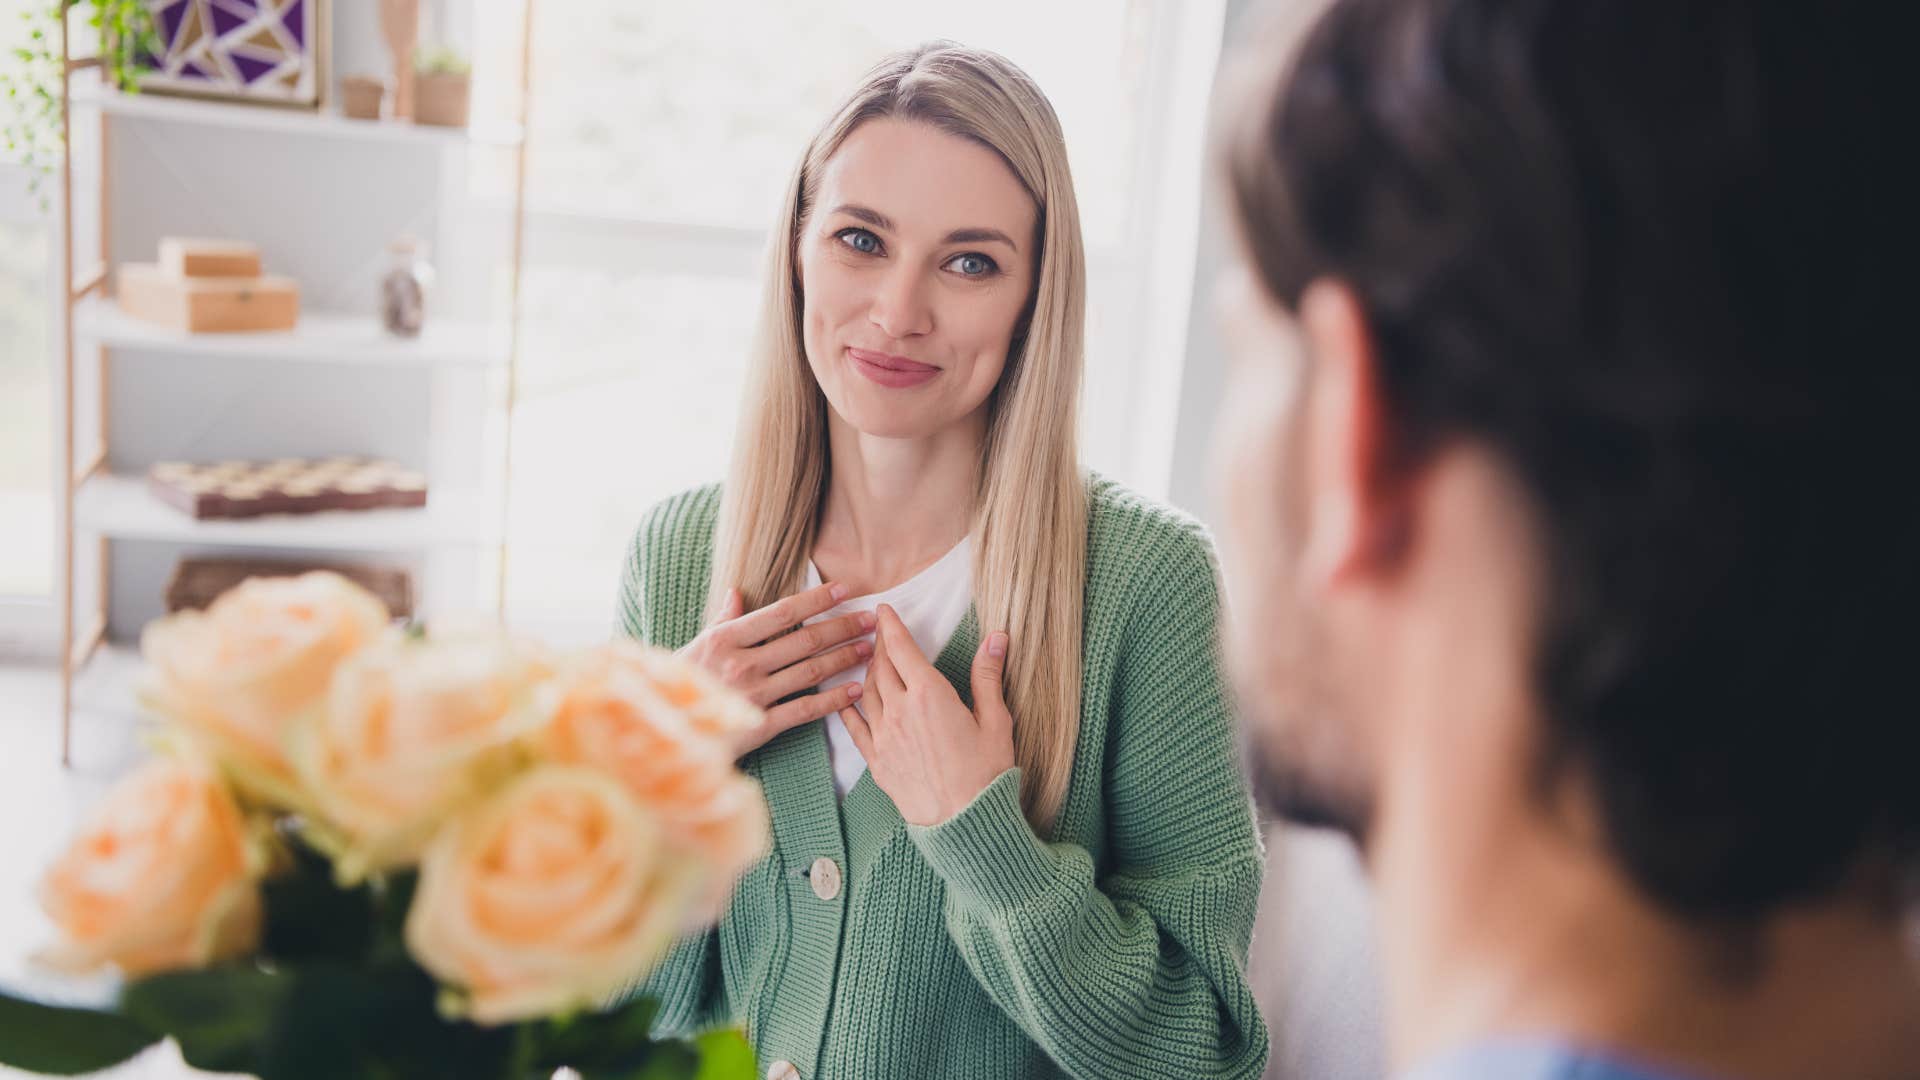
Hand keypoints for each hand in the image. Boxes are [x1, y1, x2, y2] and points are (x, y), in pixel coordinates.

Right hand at [679, 582, 874, 758]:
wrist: (666, 732)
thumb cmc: (681, 685)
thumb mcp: (698, 647)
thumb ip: (723, 620)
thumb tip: (736, 592)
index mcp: (726, 639)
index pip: (781, 612)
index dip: (816, 599)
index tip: (844, 590)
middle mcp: (741, 664)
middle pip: (803, 640)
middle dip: (842, 627)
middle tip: (871, 620)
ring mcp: (752, 695)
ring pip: (809, 671)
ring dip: (843, 658)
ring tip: (869, 649)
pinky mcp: (759, 725)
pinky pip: (803, 710)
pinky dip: (832, 700)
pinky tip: (854, 691)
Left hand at [839, 604, 1014, 826]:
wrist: (964, 823)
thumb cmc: (986, 774)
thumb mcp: (996, 721)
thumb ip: (988, 676)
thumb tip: (996, 637)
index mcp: (930, 695)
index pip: (902, 648)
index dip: (890, 625)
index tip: (883, 609)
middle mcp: (900, 711)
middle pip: (881, 667)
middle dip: (878, 645)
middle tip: (877, 631)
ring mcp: (884, 737)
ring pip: (866, 692)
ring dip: (867, 672)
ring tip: (870, 661)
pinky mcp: (877, 762)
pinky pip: (855, 728)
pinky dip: (849, 708)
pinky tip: (846, 700)